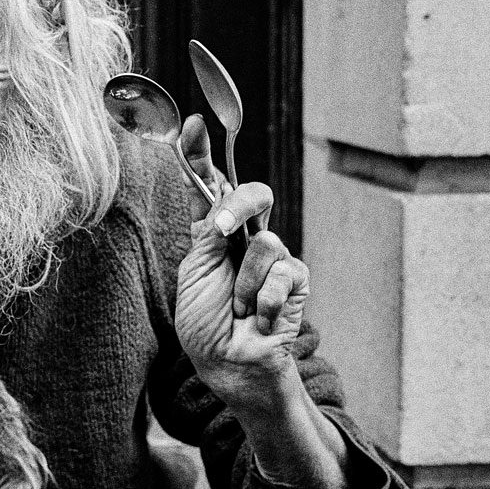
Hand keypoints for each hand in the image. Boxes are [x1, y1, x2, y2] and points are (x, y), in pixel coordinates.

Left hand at [173, 115, 309, 405]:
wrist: (229, 364)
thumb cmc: (206, 322)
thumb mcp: (196, 271)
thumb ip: (209, 231)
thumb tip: (216, 192)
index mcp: (213, 232)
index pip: (210, 184)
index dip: (201, 152)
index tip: (194, 124)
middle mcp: (245, 237)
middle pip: (252, 193)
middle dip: (240, 204)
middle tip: (224, 229)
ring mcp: (273, 257)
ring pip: (265, 242)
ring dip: (242, 284)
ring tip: (237, 309)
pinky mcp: (295, 280)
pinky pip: (283, 272)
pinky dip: (263, 300)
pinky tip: (257, 319)